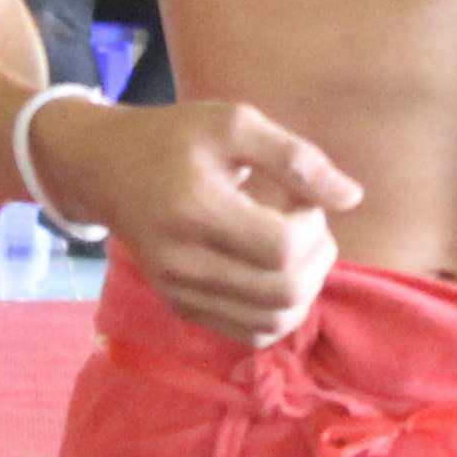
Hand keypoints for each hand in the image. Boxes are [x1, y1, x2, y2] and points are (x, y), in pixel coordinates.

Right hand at [37, 98, 360, 346]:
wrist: (104, 167)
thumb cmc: (174, 137)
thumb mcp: (233, 123)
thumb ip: (296, 157)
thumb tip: (352, 197)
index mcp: (194, 209)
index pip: (281, 248)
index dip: (313, 226)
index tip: (302, 197)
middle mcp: (182, 261)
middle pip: (283, 292)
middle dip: (317, 259)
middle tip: (310, 224)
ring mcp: (179, 291)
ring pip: (272, 322)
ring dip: (305, 288)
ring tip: (294, 247)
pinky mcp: (181, 307)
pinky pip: (251, 333)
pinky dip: (280, 310)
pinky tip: (275, 270)